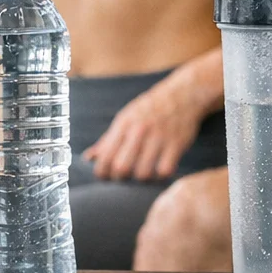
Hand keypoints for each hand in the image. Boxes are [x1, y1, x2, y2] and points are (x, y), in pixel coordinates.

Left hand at [82, 71, 210, 181]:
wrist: (183, 93)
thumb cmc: (150, 109)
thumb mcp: (127, 117)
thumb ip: (108, 139)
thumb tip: (88, 158)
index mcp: (124, 124)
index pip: (105, 157)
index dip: (103, 173)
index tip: (107, 176)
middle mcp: (140, 130)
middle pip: (122, 168)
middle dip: (121, 178)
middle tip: (126, 177)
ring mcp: (160, 137)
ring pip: (144, 173)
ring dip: (142, 179)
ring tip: (144, 173)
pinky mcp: (177, 143)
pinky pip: (165, 170)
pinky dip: (161, 175)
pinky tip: (161, 169)